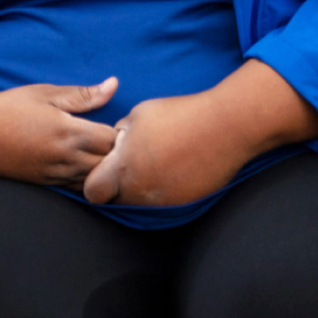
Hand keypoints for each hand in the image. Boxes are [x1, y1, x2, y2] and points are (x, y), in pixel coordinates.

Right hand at [0, 74, 119, 184]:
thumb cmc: (6, 108)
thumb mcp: (43, 93)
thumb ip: (82, 95)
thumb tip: (114, 85)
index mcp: (68, 132)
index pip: (113, 140)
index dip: (121, 131)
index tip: (118, 121)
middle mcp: (65, 158)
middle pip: (111, 165)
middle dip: (119, 153)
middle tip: (117, 139)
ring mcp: (57, 175)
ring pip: (97, 181)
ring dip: (106, 169)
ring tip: (103, 152)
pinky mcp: (48, 184)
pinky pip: (79, 188)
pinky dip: (89, 179)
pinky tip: (86, 164)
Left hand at [82, 60, 317, 206]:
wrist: (225, 127)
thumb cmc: (178, 115)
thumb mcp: (137, 116)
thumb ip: (119, 135)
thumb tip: (114, 143)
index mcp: (124, 167)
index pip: (93, 191)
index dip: (93, 181)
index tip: (100, 168)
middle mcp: (140, 190)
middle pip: (114, 199)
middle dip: (114, 186)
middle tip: (127, 165)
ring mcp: (163, 199)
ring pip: (138, 202)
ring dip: (138, 187)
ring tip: (153, 162)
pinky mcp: (183, 202)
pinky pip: (161, 201)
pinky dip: (161, 188)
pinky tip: (171, 168)